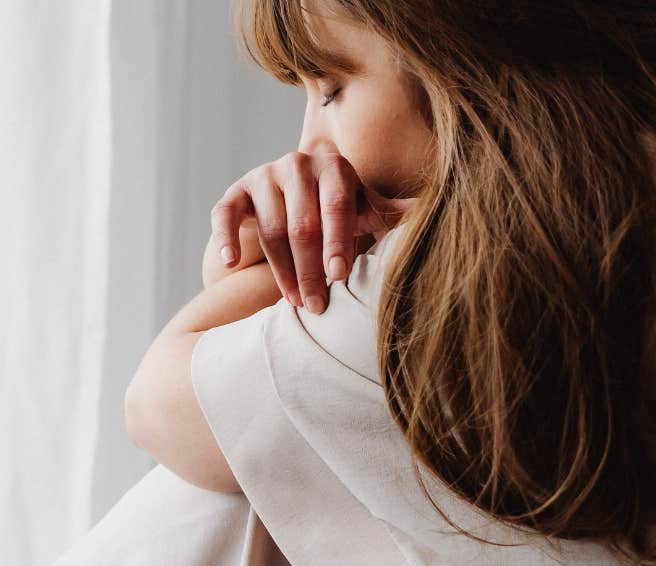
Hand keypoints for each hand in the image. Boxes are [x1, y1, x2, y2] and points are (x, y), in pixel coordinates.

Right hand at [208, 151, 416, 313]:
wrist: (291, 194)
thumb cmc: (335, 209)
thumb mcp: (364, 210)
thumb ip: (391, 214)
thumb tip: (436, 211)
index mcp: (334, 166)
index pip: (336, 206)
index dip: (337, 242)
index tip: (340, 277)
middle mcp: (296, 165)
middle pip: (302, 224)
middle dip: (310, 269)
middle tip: (317, 305)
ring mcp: (262, 177)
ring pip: (270, 229)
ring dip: (281, 271)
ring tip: (294, 301)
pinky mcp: (235, 193)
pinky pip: (225, 215)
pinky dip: (225, 238)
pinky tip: (229, 263)